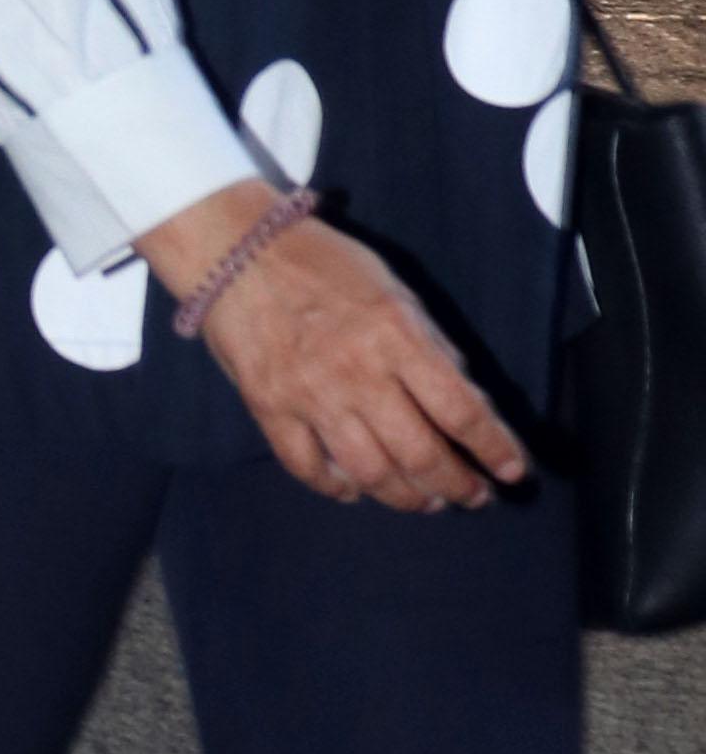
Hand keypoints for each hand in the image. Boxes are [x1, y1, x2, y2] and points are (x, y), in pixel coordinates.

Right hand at [140, 187, 530, 510]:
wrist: (239, 252)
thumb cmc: (326, 265)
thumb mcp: (396, 293)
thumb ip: (430, 346)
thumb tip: (462, 398)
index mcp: (398, 338)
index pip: (461, 409)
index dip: (494, 448)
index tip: (514, 471)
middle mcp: (358, 374)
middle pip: (420, 453)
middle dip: (457, 485)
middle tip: (474, 496)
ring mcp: (311, 397)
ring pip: (370, 472)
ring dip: (407, 497)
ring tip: (427, 501)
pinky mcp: (271, 410)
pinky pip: (309, 467)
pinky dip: (338, 487)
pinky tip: (357, 490)